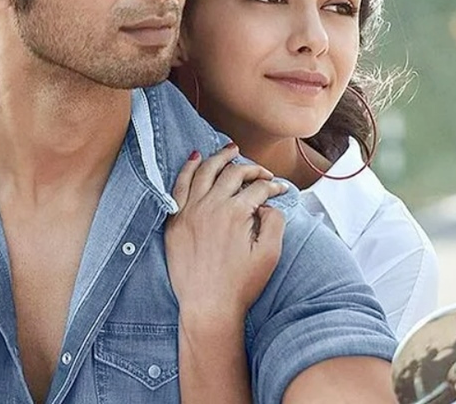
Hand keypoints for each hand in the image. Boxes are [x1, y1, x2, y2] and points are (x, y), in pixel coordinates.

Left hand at [165, 144, 287, 324]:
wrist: (208, 305)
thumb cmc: (240, 284)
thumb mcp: (269, 254)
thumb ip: (274, 222)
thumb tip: (267, 204)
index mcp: (237, 213)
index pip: (258, 188)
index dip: (273, 186)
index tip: (280, 190)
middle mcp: (212, 206)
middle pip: (234, 173)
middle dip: (252, 169)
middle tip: (261, 173)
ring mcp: (190, 210)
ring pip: (206, 171)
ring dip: (220, 157)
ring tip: (231, 151)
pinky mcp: (175, 219)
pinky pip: (180, 184)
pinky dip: (189, 168)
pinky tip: (196, 158)